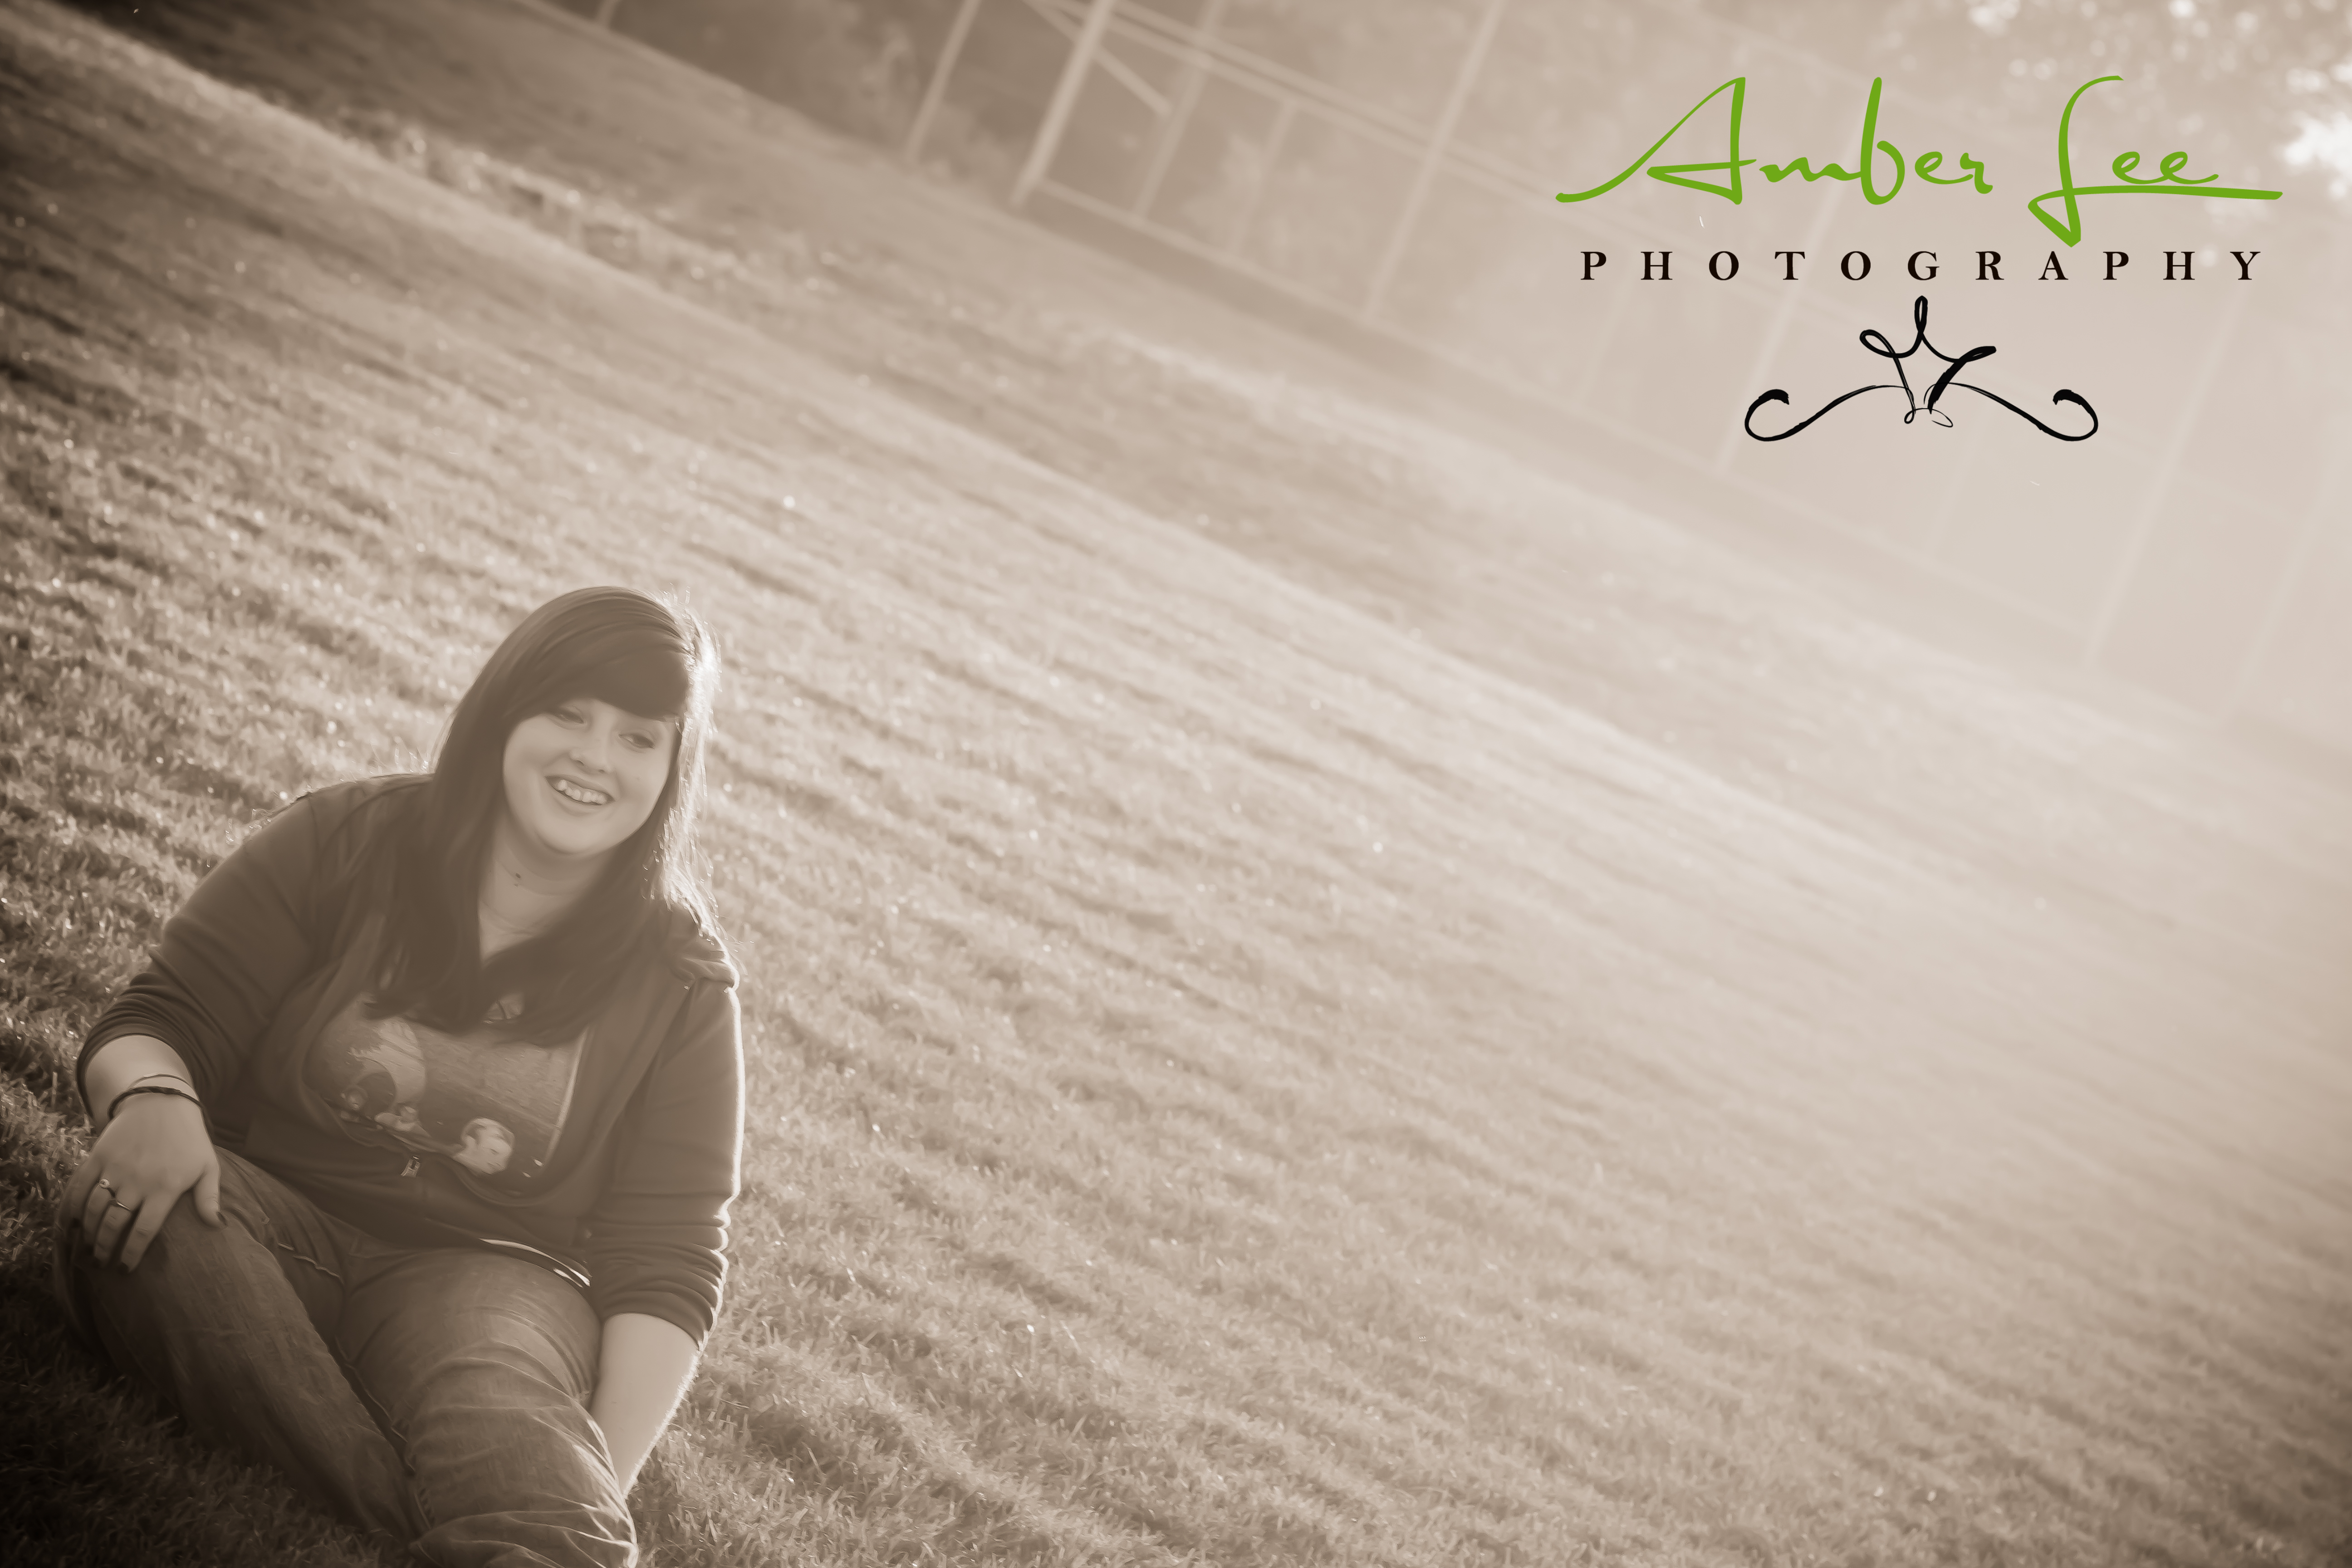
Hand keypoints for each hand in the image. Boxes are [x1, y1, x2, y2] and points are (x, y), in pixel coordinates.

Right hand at [59, 1093, 222, 1269]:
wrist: (161, 1101)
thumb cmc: (189, 1138)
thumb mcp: (208, 1166)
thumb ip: (209, 1198)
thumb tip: (218, 1226)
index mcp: (165, 1188)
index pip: (144, 1231)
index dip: (131, 1254)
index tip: (125, 1269)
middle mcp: (137, 1181)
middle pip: (114, 1224)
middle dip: (105, 1248)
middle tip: (102, 1262)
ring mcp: (115, 1169)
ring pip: (94, 1209)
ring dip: (88, 1233)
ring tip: (88, 1248)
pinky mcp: (97, 1157)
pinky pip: (78, 1187)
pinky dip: (70, 1207)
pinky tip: (69, 1224)